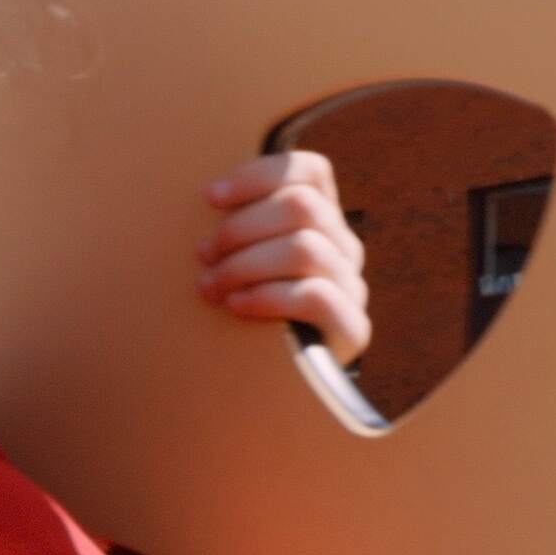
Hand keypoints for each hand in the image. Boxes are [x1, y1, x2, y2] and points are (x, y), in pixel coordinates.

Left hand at [197, 149, 369, 361]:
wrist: (283, 382)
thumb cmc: (250, 309)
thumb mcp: (246, 261)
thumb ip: (239, 229)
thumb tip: (203, 200)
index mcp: (324, 220)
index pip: (311, 172)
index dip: (259, 175)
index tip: (211, 197)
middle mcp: (344, 247)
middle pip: (302, 207)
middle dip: (241, 227)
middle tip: (202, 253)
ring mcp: (352, 286)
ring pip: (304, 248)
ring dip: (245, 263)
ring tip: (210, 285)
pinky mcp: (352, 327)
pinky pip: (314, 296)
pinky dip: (266, 296)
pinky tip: (235, 305)